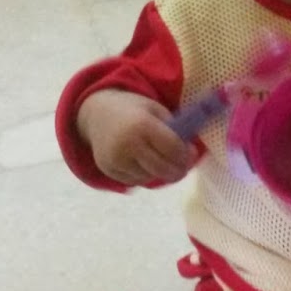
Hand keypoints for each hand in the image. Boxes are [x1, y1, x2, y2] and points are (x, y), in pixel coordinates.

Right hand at [76, 89, 195, 186]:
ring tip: (162, 161)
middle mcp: (128, 144)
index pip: (173, 148)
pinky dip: (144, 175)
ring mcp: (116, 159)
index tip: (192, 153)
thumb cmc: (134, 110)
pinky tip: (144, 163)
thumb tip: (190, 153)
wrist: (98, 113)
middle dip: (178, 170)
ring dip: (160, 173)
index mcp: (142, 124)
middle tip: (184, 167)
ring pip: (149, 177)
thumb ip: (173, 128)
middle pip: (163, 168)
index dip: (186, 154)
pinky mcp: (107, 169)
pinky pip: (135, 180)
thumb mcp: (155, 109)